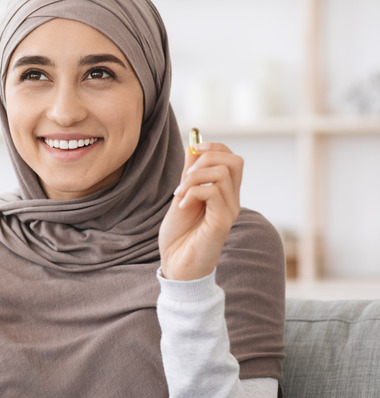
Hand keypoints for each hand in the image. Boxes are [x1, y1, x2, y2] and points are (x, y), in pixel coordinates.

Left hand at [158, 142, 242, 280]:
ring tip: (180, 194)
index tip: (193, 149)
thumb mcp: (182, 197)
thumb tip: (193, 147)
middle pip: (235, 161)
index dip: (214, 147)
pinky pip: (213, 192)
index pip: (232, 158)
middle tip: (185, 176)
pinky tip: (182, 205)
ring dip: (194, 177)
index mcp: (224, 194)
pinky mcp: (222, 223)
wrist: (175, 265)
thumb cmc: (179, 236)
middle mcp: (232, 201)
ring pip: (223, 173)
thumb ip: (190, 175)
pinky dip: (193, 192)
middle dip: (206, 158)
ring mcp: (229, 211)